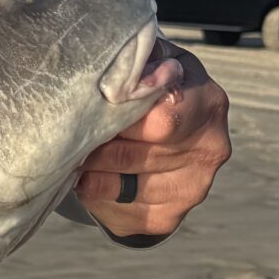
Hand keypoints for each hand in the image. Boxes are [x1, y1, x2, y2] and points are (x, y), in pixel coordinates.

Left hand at [74, 41, 230, 244]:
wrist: (165, 130)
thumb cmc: (152, 86)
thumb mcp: (151, 61)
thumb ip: (138, 60)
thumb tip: (118, 71)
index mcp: (208, 103)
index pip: (162, 121)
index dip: (120, 117)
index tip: (91, 109)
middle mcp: (210, 149)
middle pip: (135, 155)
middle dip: (96, 144)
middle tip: (67, 134)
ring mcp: (193, 189)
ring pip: (121, 187)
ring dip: (88, 172)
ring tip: (72, 154)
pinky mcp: (168, 218)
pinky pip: (119, 211)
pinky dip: (93, 194)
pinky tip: (86, 176)